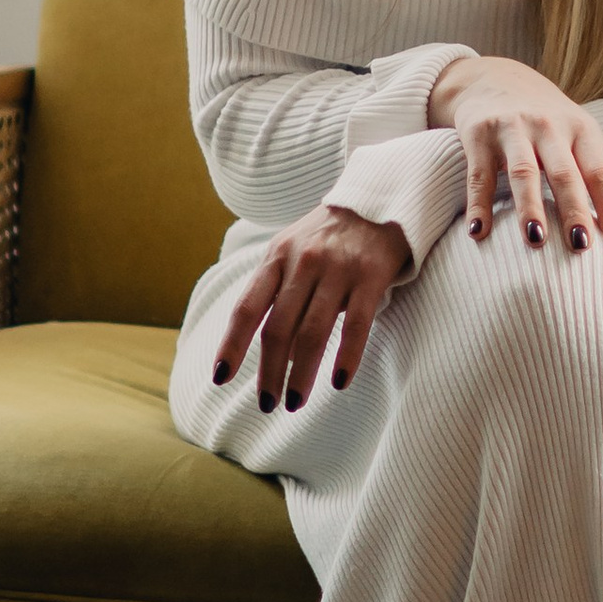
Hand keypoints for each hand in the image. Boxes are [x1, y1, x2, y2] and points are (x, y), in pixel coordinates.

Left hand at [213, 204, 408, 410]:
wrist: (381, 197)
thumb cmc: (330, 234)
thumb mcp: (293, 249)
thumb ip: (278, 289)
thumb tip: (271, 349)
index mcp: (277, 256)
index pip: (247, 308)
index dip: (231, 346)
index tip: (221, 379)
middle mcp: (303, 262)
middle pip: (278, 328)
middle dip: (268, 372)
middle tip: (267, 404)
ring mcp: (338, 268)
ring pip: (313, 333)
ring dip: (301, 374)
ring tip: (295, 401)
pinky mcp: (371, 275)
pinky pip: (357, 324)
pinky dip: (347, 357)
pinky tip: (340, 383)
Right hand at [427, 53, 602, 254]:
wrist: (492, 79)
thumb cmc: (548, 120)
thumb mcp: (584, 139)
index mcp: (582, 129)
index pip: (601, 172)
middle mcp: (549, 126)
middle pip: (564, 172)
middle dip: (574, 208)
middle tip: (581, 246)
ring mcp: (512, 128)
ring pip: (523, 171)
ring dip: (529, 206)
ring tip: (535, 240)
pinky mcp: (478, 134)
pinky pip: (480, 174)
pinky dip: (478, 204)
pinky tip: (478, 232)